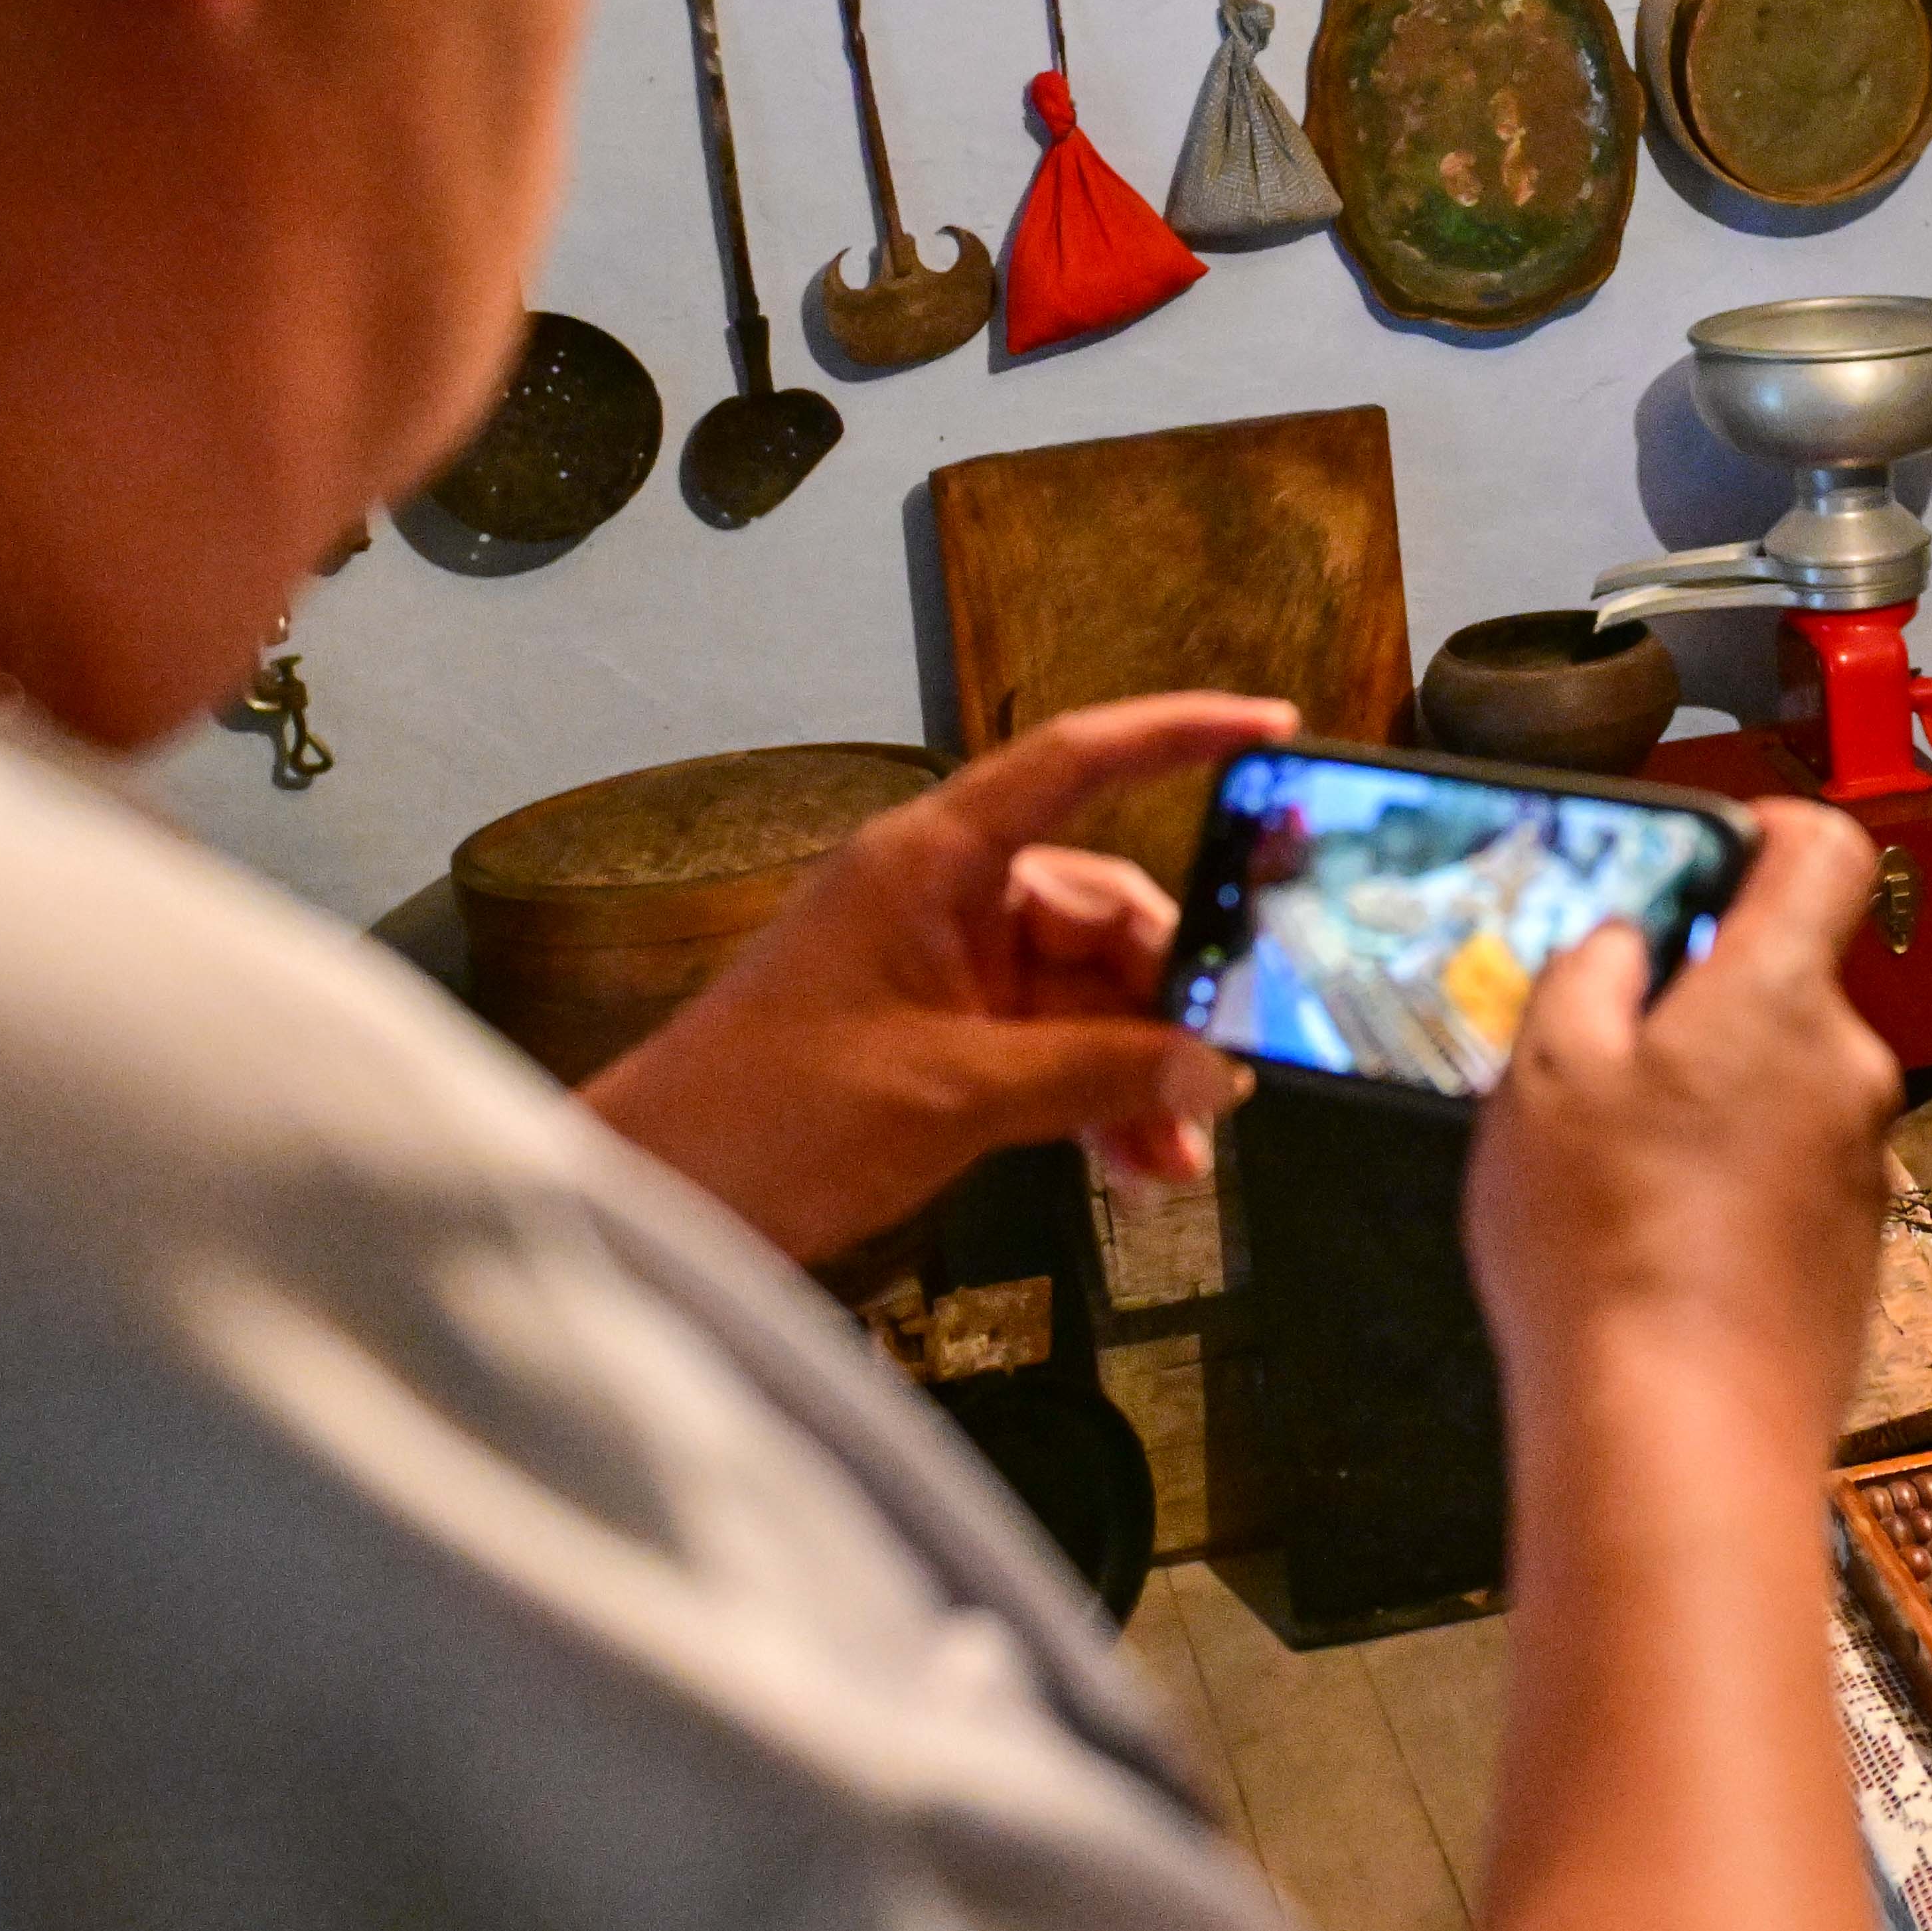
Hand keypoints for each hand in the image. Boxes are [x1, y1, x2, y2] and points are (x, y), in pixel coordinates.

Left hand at [581, 692, 1289, 1269]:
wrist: (657, 1200)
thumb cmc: (776, 1116)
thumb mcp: (953, 1093)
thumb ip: (1096, 1075)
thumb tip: (1218, 1070)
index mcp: (932, 860)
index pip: (1075, 762)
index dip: (1177, 734)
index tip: (1274, 730)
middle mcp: (945, 897)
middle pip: (1103, 911)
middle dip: (1174, 1000)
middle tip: (1232, 1082)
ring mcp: (943, 970)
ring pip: (1088, 994)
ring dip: (1141, 1069)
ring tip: (1183, 1158)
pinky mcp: (939, 1040)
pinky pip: (1051, 1049)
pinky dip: (1097, 1098)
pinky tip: (1140, 1162)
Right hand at [1462, 798, 1903, 1444]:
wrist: (1682, 1436)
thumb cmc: (1605, 1251)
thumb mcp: (1545, 1073)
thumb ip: (1591, 974)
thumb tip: (1629, 944)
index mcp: (1777, 999)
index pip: (1824, 852)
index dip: (1767, 828)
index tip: (1708, 849)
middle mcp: (1846, 1071)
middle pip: (1786, 982)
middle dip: (1699, 997)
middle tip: (1600, 1049)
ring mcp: (1860, 1168)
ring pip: (1783, 1086)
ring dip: (1711, 1099)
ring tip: (1614, 1166)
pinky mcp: (1852, 1252)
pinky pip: (1790, 1176)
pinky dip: (1731, 1184)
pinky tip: (1657, 1239)